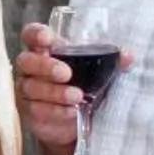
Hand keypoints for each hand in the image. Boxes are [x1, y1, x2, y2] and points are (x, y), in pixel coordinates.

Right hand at [15, 23, 132, 154]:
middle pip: (26, 61)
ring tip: (78, 96)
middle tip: (67, 73)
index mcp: (44, 50)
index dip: (36, 34)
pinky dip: (57, 111)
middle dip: (46, 66)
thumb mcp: (95, 72)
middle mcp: (29, 68)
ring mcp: (26, 90)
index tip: (48, 39)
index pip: (31, 34)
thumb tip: (127, 55)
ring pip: (32, 88)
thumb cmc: (80, 85)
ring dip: (56, 92)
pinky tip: (72, 112)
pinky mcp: (29, 111)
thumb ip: (109, 62)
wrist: (72, 120)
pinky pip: (38, 109)